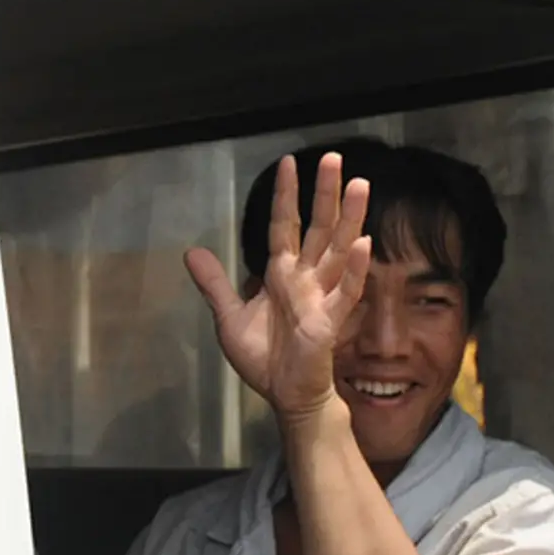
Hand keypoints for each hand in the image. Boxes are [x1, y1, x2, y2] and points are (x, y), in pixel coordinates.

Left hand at [183, 153, 372, 428]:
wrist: (286, 396)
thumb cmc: (265, 358)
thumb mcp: (229, 317)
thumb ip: (215, 284)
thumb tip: (191, 251)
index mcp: (282, 273)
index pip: (284, 225)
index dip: (285, 195)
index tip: (288, 162)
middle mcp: (306, 278)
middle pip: (318, 228)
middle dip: (325, 194)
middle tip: (335, 158)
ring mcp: (322, 296)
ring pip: (338, 250)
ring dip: (349, 218)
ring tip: (360, 185)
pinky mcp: (331, 321)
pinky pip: (346, 291)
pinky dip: (355, 269)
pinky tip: (362, 244)